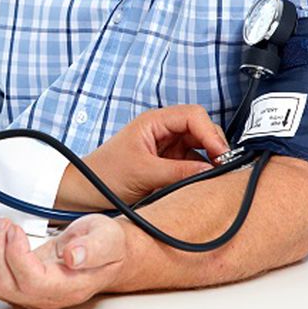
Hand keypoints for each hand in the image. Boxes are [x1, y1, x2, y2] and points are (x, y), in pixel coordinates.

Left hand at [0, 214, 124, 308]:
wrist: (104, 252)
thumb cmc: (105, 246)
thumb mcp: (107, 238)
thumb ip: (93, 248)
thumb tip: (74, 257)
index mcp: (68, 287)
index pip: (30, 281)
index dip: (15, 255)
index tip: (15, 229)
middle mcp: (45, 296)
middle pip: (4, 285)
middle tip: (1, 222)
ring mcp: (29, 292)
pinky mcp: (18, 283)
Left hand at [55, 105, 228, 209]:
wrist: (84, 192)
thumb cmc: (103, 174)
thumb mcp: (143, 173)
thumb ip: (179, 172)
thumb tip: (210, 171)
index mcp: (154, 122)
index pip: (193, 115)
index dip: (211, 133)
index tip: (221, 154)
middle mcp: (162, 131)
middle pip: (201, 130)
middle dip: (214, 146)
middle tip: (223, 167)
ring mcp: (166, 148)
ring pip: (199, 149)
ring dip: (208, 161)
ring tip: (214, 177)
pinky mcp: (167, 165)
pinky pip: (191, 165)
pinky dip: (200, 173)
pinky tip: (202, 183)